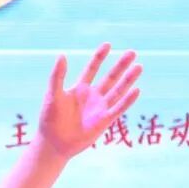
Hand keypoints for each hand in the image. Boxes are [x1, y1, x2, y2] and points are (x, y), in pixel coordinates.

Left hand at [38, 42, 141, 158]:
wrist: (54, 143)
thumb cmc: (49, 120)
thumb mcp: (53, 95)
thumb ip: (57, 76)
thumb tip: (61, 55)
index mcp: (79, 89)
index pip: (91, 69)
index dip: (99, 57)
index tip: (108, 44)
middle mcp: (92, 97)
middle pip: (110, 78)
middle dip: (120, 65)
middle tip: (132, 52)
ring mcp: (99, 108)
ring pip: (117, 91)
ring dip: (128, 80)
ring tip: (139, 66)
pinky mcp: (104, 121)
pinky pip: (118, 109)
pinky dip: (127, 100)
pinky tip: (136, 90)